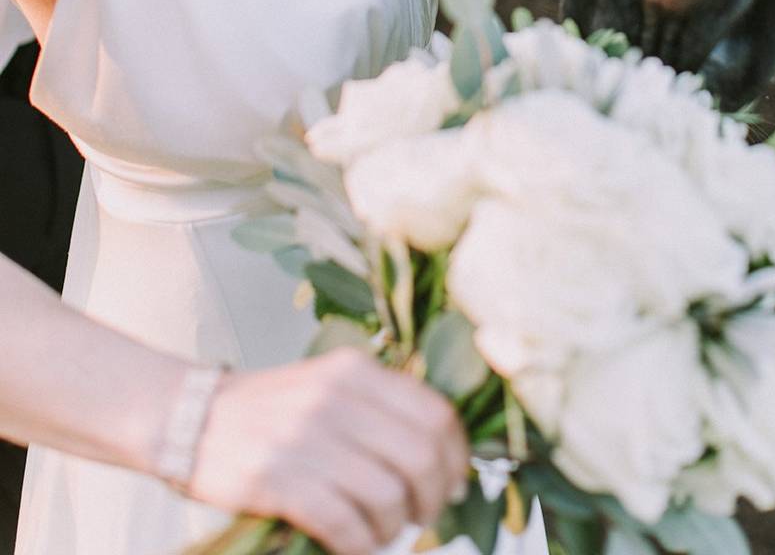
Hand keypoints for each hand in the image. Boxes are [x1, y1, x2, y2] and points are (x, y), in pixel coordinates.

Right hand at [188, 347, 469, 554]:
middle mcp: (335, 398)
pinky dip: (359, 544)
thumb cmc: (270, 408)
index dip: (456, 457)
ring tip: (381, 532)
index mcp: (355, 371)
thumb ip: (381, 406)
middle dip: (433, 498)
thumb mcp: (329, 384)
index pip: (436, 414)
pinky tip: (353, 544)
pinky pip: (344, 524)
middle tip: (422, 514)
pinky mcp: (275, 479)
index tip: (454, 481)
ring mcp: (304, 437)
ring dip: (393, 527)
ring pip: (387, 496)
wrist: (185, 417)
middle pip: (420, 458)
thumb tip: (443, 458)